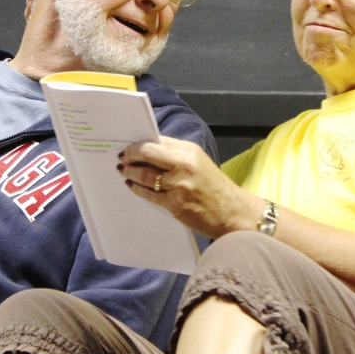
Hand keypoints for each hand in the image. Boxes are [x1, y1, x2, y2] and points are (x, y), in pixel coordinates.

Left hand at [117, 136, 257, 238]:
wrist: (233, 212)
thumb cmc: (215, 187)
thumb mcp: (199, 163)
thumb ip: (176, 156)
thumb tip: (149, 151)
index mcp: (189, 151)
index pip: (158, 140)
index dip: (139, 143)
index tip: (129, 146)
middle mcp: (184, 165)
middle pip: (147, 152)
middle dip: (130, 154)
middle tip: (122, 157)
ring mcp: (178, 185)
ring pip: (144, 174)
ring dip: (130, 172)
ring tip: (123, 170)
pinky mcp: (175, 203)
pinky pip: (148, 194)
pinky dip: (137, 189)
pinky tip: (132, 185)